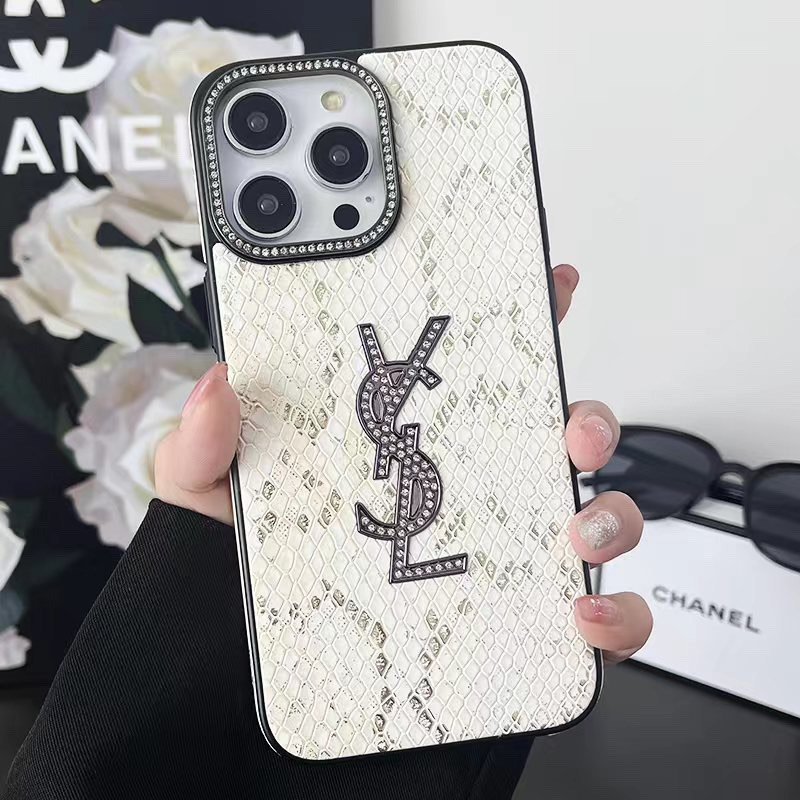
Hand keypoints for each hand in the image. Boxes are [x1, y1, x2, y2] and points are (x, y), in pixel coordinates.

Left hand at [155, 263, 651, 662]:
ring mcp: (502, 558)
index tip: (551, 283)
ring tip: (575, 528)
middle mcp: (468, 493)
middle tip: (569, 426)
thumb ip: (206, 446)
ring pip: (594, 517)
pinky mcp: (522, 630)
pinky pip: (599, 620)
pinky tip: (580, 614)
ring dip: (609, 513)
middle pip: (555, 437)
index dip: (523, 319)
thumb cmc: (242, 583)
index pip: (476, 371)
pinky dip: (616, 615)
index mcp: (408, 446)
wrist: (241, 687)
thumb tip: (220, 384)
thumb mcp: (210, 501)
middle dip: (585, 417)